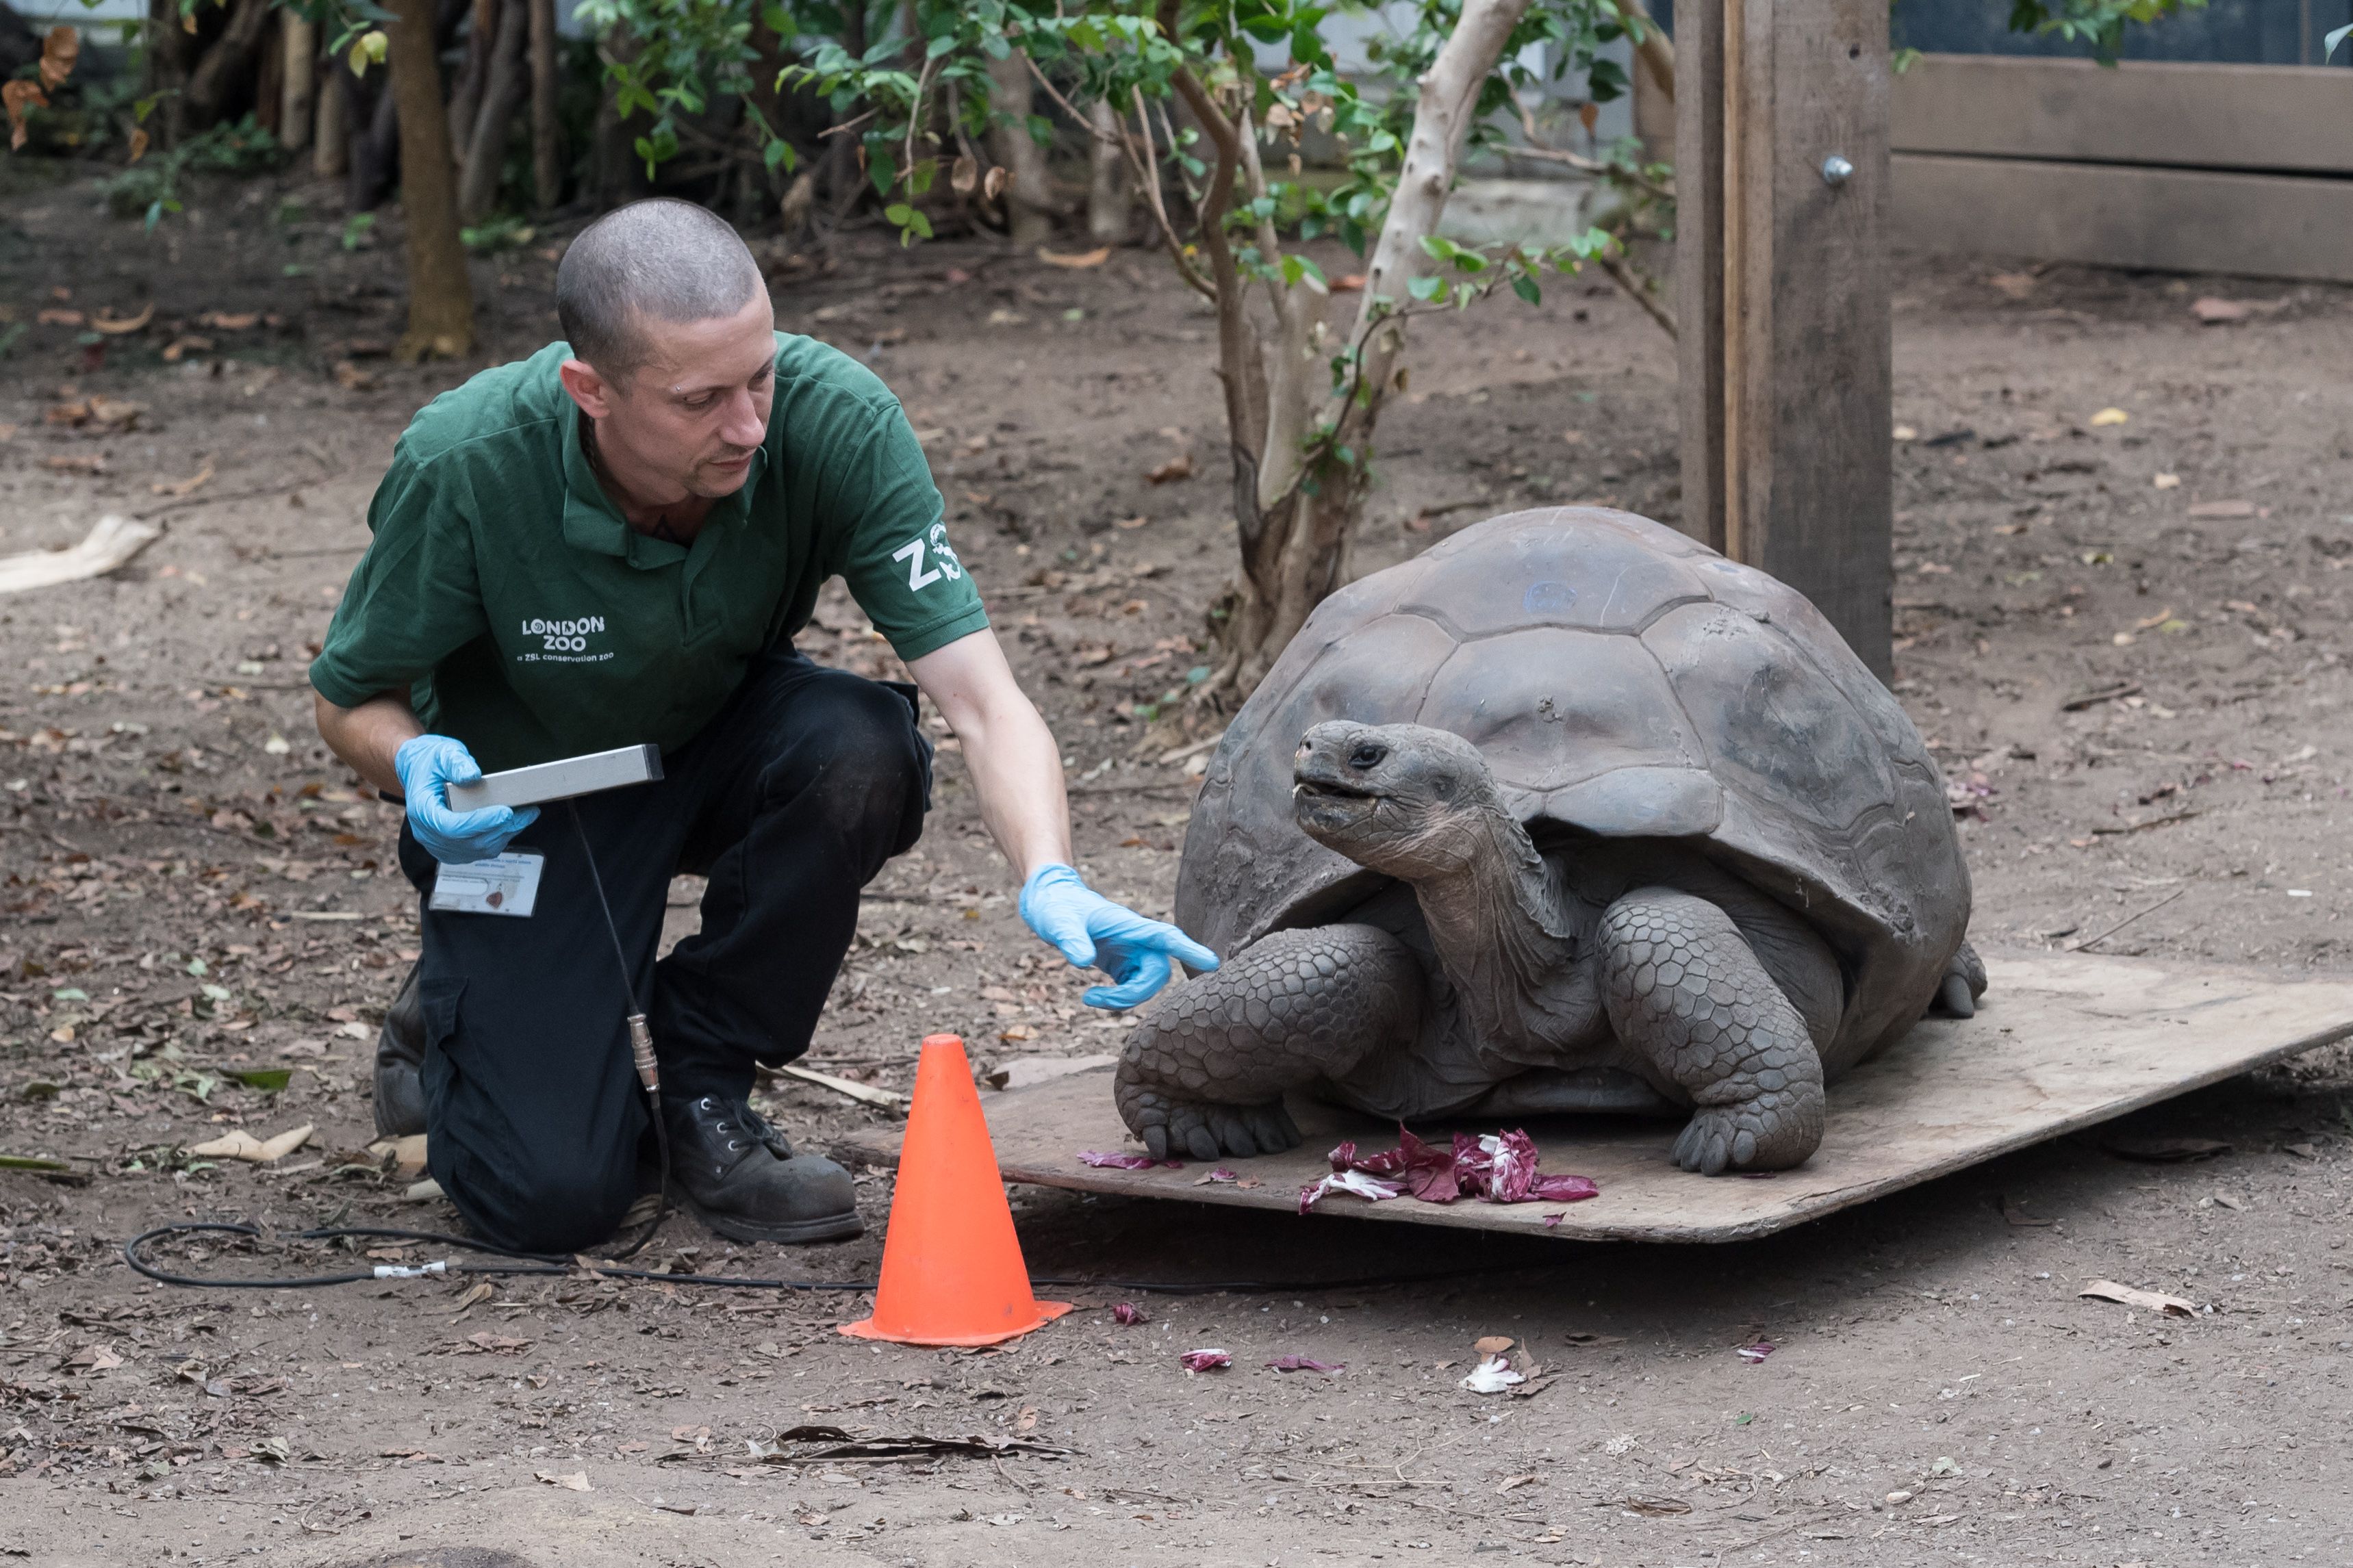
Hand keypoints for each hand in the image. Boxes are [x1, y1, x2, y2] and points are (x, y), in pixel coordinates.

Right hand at [392, 734, 537, 863]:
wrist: (420, 773)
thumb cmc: (432, 763)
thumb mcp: (443, 754)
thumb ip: (457, 763)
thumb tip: (472, 775)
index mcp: (422, 811)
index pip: (451, 827)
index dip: (480, 823)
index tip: (506, 813)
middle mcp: (429, 834)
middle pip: (469, 842)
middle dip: (501, 828)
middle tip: (527, 812)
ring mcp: (440, 845)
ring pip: (478, 850)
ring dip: (505, 834)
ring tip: (526, 815)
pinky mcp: (453, 849)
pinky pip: (480, 851)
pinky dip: (499, 838)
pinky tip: (513, 823)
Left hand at [1020, 863, 1219, 1009]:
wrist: (1051, 904)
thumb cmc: (1057, 907)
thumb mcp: (1059, 923)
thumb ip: (1071, 940)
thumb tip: (1083, 962)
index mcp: (1130, 926)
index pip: (1166, 937)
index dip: (1189, 950)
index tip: (1213, 963)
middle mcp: (1137, 940)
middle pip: (1159, 972)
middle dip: (1135, 993)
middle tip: (1094, 999)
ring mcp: (1132, 953)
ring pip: (1148, 983)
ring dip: (1124, 999)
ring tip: (1089, 998)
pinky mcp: (1122, 965)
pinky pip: (1134, 987)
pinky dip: (1117, 998)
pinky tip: (1093, 996)